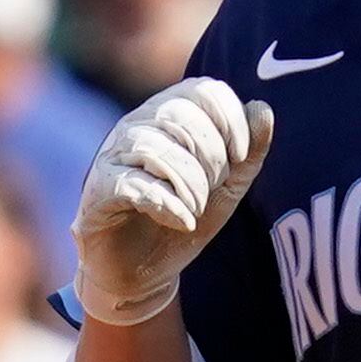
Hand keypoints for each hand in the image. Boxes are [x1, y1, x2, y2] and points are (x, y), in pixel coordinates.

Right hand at [72, 77, 274, 328]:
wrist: (142, 271)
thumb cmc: (183, 219)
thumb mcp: (226, 189)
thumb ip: (248, 153)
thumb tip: (262, 110)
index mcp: (169, 115)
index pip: (202, 90)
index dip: (230, 120)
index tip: (240, 157)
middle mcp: (137, 126)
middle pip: (180, 117)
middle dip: (211, 157)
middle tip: (212, 190)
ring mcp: (113, 155)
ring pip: (155, 149)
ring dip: (190, 184)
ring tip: (196, 210)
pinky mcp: (98, 190)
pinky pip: (132, 184)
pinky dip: (167, 205)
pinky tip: (183, 222)